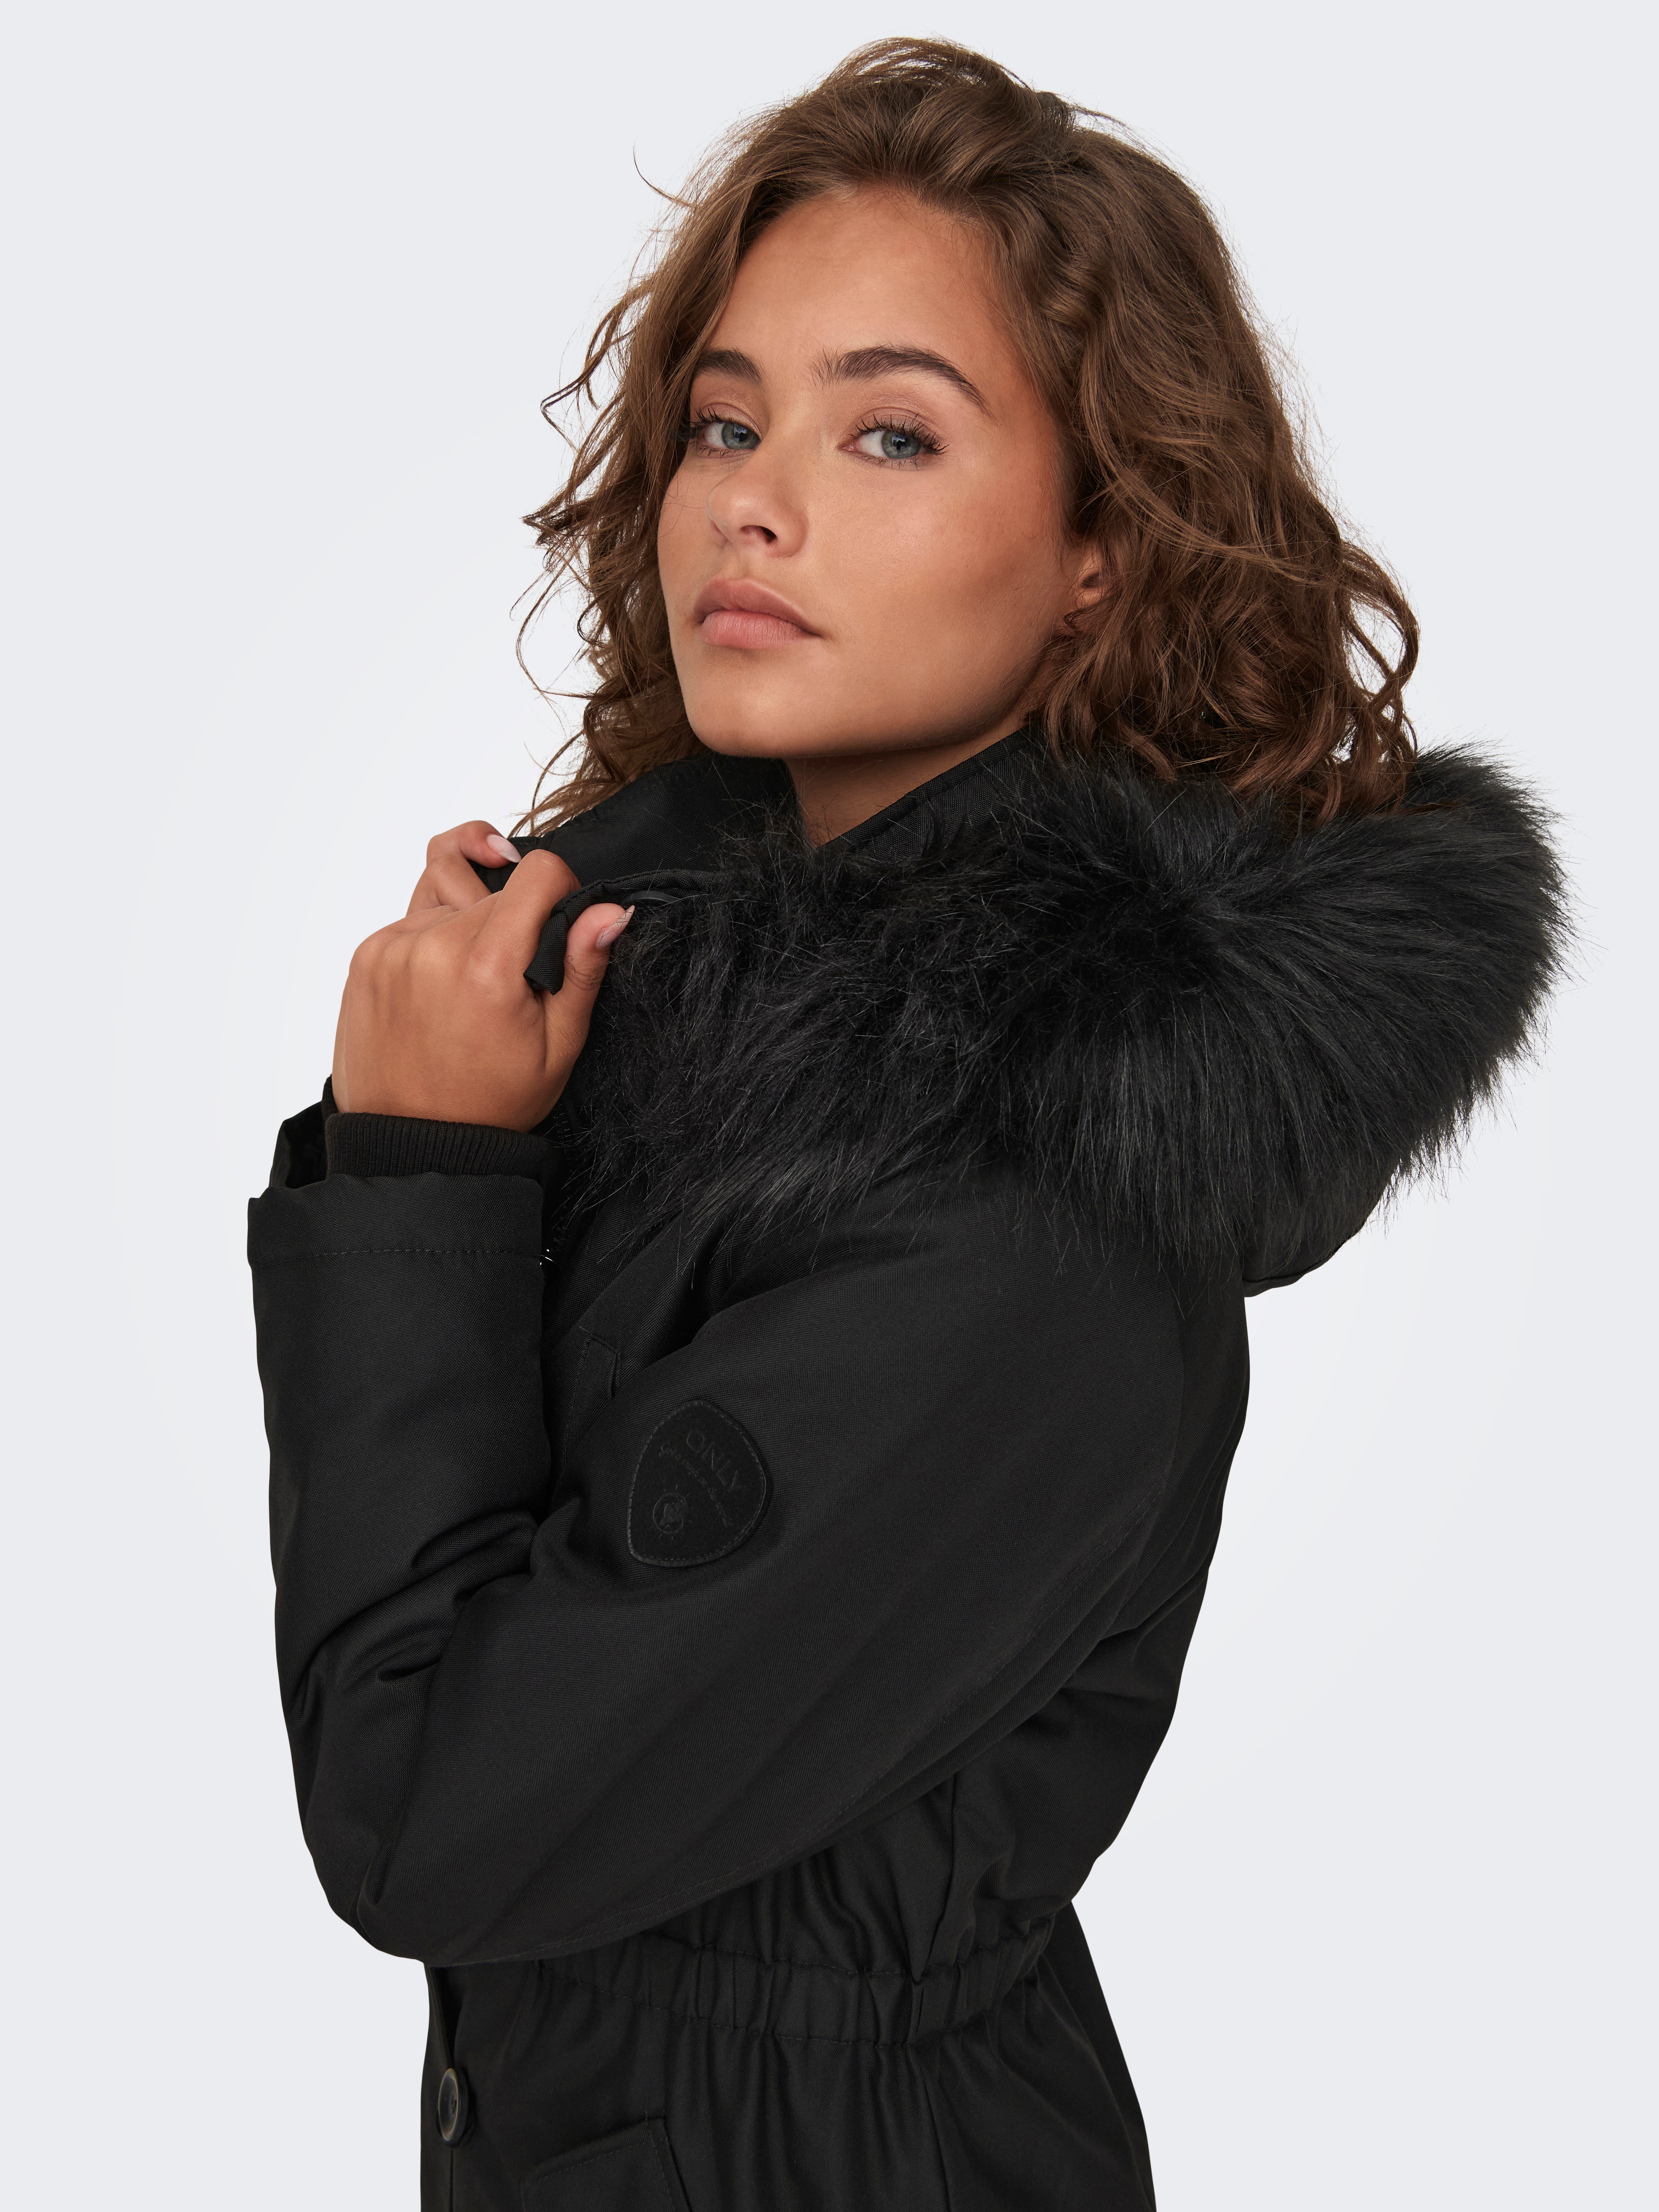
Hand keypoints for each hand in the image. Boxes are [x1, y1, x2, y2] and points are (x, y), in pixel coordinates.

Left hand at [331, 821, 631, 1128]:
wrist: (412, 1144)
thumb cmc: (490, 1104)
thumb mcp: (558, 1047)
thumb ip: (583, 969)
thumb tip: (611, 911)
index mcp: (487, 966)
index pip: (536, 871)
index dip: (561, 887)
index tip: (561, 920)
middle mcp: (433, 946)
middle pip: (495, 888)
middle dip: (516, 921)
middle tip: (516, 980)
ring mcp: (392, 947)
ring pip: (453, 899)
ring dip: (472, 927)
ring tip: (476, 985)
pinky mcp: (367, 954)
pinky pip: (415, 918)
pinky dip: (436, 941)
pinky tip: (446, 989)